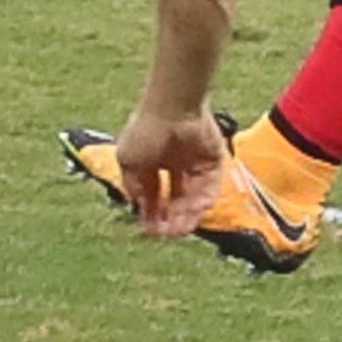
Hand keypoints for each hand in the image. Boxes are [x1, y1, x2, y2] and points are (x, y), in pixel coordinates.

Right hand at [101, 105, 233, 236]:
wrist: (172, 109)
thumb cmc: (145, 131)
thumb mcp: (127, 160)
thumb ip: (133, 184)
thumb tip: (139, 203)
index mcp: (152, 160)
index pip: (154, 193)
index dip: (151, 212)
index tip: (149, 230)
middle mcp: (174, 163)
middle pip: (175, 197)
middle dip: (170, 216)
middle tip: (167, 232)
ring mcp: (195, 162)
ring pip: (193, 195)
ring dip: (186, 214)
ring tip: (180, 229)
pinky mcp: (214, 160)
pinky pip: (211, 185)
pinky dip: (203, 200)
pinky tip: (194, 212)